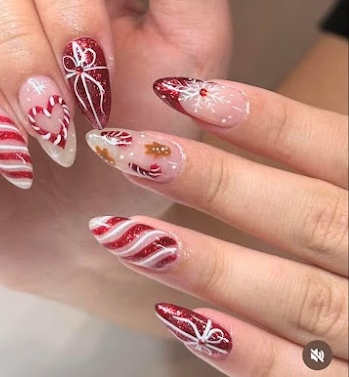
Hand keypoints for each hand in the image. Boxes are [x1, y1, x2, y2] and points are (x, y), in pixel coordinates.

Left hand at [87, 77, 347, 374]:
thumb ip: (327, 166)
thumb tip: (233, 109)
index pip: (338, 150)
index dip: (266, 120)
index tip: (180, 93)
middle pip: (307, 216)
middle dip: (213, 182)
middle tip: (124, 151)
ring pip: (297, 298)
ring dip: (205, 264)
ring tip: (118, 233)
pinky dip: (244, 352)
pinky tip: (176, 317)